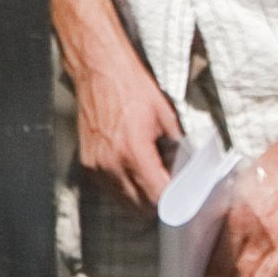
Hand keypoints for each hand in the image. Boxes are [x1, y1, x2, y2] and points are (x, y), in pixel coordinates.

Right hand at [73, 54, 184, 215]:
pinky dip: (125, 188)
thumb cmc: (132, 87)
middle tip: (174, 194)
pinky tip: (136, 175)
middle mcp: (111, 164)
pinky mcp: (87, 163)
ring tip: (156, 183)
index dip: (174, 202)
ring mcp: (96, 166)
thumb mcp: (165, 115)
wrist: (99, 70)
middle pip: (140, 205)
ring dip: (141, 198)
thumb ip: (178, 145)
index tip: (185, 200)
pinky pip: (110, 188)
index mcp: (133, 151)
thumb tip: (190, 168)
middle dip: (159, 203)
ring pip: (124, 200)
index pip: (157, 196)